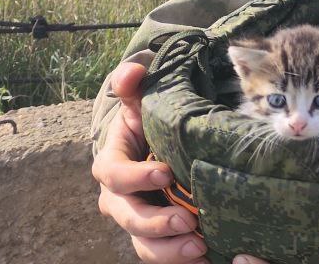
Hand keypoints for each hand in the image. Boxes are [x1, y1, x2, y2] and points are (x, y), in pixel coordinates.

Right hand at [93, 62, 208, 262]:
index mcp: (111, 166)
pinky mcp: (157, 237)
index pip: (114, 175)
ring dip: (169, 251)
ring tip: (199, 248)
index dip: (136, 177)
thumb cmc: (146, 123)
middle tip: (187, 222)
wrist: (154, 147)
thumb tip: (131, 72)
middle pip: (129, 218)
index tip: (166, 173)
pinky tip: (207, 258)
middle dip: (156, 224)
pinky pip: (163, 255)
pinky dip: (181, 260)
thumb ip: (133, 84)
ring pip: (144, 244)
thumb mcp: (140, 102)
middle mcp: (118, 200)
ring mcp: (137, 221)